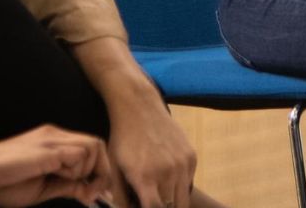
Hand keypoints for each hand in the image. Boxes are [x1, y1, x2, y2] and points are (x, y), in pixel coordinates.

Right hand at [0, 125, 113, 206]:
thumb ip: (66, 186)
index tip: (93, 194)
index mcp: (54, 143)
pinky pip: (77, 155)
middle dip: (101, 172)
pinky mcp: (47, 148)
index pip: (91, 149)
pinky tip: (59, 180)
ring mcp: (51, 139)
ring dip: (87, 171)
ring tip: (68, 185)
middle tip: (88, 194)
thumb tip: (88, 191)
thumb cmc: (1, 181)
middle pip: (97, 145)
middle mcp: (56, 136)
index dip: (99, 172)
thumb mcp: (42, 189)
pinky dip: (76, 171)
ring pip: (92, 147)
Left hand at [74, 38, 198, 207]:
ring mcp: (182, 164)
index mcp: (145, 178)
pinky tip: (165, 176)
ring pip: (182, 199)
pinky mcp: (191, 156)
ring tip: (156, 192)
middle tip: (148, 199)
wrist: (139, 107)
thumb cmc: (122, 138)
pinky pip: (188, 182)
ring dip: (171, 201)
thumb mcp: (114, 169)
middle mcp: (168, 172)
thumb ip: (120, 197)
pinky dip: (178, 186)